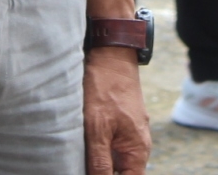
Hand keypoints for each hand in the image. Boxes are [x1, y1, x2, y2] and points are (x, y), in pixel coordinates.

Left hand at [84, 48, 151, 173]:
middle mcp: (137, 145)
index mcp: (138, 151)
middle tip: (80, 164)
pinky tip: (80, 145)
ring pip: (113, 161)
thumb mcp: (97, 129)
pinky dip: (96, 149)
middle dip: (100, 172)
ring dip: (97, 162)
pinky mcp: (119, 124)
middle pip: (120, 173)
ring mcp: (129, 134)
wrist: (110, 54)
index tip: (90, 173)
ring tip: (80, 154)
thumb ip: (100, 162)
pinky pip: (109, 146)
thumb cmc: (105, 88)